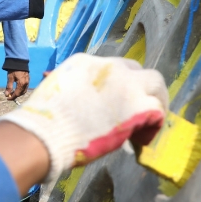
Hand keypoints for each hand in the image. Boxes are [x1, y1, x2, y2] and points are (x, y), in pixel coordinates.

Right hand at [0, 54, 167, 182]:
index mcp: (86, 62)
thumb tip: (83, 104)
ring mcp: (126, 84)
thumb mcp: (57, 92)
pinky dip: (153, 124)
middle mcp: (109, 67)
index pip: (112, 68)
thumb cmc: (44, 121)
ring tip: (150, 122)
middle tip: (139, 108)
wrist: (46, 133)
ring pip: (155, 83)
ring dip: (155, 101)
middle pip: (136, 70)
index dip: (118, 85)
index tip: (116, 102)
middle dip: (139, 88)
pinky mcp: (138, 105)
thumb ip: (74, 91)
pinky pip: (157, 110)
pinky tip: (142, 139)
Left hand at [5, 70, 29, 99]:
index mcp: (22, 83)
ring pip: (24, 91)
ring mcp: (28, 81)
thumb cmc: (13, 69)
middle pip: (21, 93)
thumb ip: (9, 87)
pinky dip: (21, 90)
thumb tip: (6, 95)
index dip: (12, 97)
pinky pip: (25, 87)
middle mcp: (26, 83)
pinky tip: (16, 88)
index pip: (17, 94)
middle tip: (9, 95)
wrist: (19, 61)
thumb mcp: (10, 78)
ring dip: (18, 93)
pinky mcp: (28, 79)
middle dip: (15, 95)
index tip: (7, 98)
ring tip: (12, 92)